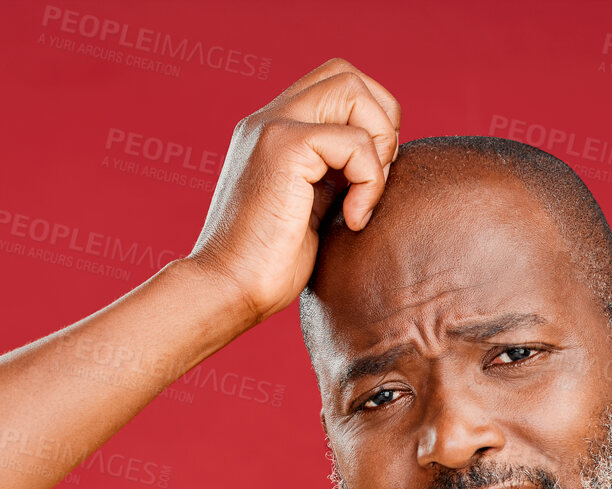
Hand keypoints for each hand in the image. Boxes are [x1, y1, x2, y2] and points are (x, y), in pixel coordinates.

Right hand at [186, 57, 400, 327]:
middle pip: (348, 74)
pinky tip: (353, 220)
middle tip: (375, 181)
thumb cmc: (269, 267)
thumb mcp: (310, 208)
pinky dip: (370, 181)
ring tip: (363, 198)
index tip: (370, 178)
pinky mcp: (283, 146)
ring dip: (379, 144)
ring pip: (353, 90)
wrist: (228, 291)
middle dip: (382, 123)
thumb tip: (382, 162)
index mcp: (275, 130)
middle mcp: (269, 117)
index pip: (336, 85)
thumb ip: (333, 175)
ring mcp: (272, 126)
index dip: (371, 120)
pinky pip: (355, 140)